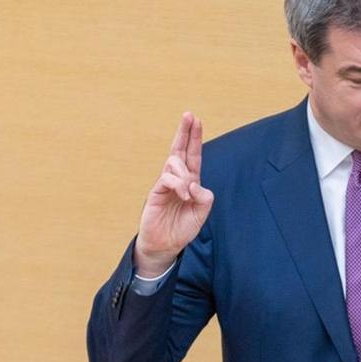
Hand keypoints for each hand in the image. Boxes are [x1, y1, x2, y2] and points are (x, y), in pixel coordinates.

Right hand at [134, 112, 214, 275]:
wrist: (165, 246)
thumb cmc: (182, 229)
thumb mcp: (202, 213)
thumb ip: (205, 197)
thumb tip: (195, 182)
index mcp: (190, 182)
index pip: (193, 155)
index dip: (195, 138)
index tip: (197, 120)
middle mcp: (177, 179)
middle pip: (180, 150)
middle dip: (184, 132)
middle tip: (189, 115)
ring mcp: (165, 184)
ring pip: (174, 164)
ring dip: (185, 174)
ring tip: (187, 194)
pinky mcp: (156, 192)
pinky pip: (166, 179)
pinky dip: (178, 184)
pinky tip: (184, 195)